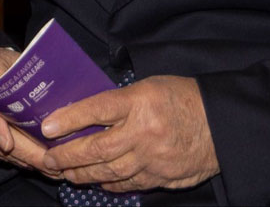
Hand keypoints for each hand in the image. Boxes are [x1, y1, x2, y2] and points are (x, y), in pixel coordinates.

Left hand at [40, 76, 218, 192]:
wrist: (223, 124)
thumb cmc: (183, 98)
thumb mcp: (149, 86)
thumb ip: (120, 101)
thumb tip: (86, 113)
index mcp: (140, 102)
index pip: (96, 110)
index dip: (69, 119)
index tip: (46, 127)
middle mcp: (144, 133)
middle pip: (97, 148)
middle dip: (68, 155)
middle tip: (48, 158)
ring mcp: (153, 159)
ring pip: (110, 172)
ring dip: (84, 174)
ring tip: (66, 172)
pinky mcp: (163, 177)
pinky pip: (130, 184)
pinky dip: (111, 184)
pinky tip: (98, 182)